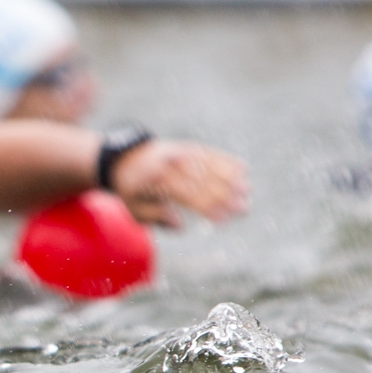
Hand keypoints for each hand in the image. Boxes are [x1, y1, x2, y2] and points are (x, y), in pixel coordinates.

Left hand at [109, 140, 248, 227]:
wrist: (122, 158)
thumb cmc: (130, 190)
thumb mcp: (134, 208)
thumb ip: (156, 216)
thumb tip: (181, 225)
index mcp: (155, 179)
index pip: (187, 194)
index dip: (207, 207)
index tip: (224, 219)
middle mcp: (169, 162)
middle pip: (202, 180)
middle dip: (225, 195)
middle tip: (245, 208)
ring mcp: (179, 152)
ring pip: (209, 165)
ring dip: (231, 178)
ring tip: (249, 190)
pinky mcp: (186, 147)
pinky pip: (208, 153)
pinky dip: (226, 160)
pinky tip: (243, 168)